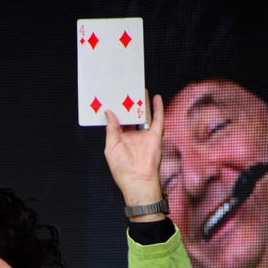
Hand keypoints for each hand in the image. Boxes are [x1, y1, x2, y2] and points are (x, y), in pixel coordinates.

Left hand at [104, 92, 164, 212]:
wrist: (138, 180)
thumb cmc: (122, 168)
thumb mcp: (111, 147)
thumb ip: (111, 129)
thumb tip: (109, 112)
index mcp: (121, 139)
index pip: (119, 121)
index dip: (116, 110)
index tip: (112, 97)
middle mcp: (133, 136)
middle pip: (132, 116)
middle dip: (129, 103)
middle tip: (125, 88)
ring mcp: (145, 135)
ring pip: (144, 115)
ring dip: (142, 102)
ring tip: (139, 88)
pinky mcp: (155, 135)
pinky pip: (158, 119)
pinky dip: (158, 108)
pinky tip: (156, 97)